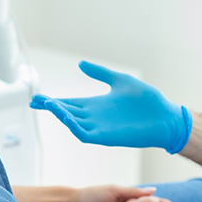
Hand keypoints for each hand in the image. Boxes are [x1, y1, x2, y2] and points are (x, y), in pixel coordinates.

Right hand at [30, 61, 192, 153]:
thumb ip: (100, 73)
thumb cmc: (146, 100)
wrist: (165, 116)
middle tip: (36, 101)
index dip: (53, 102)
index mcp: (96, 105)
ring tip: (50, 104)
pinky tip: (67, 116)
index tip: (37, 99)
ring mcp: (99, 128)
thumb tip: (81, 64)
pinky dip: (74, 127)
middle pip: (66, 113)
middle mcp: (94, 117)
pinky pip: (85, 134)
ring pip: (72, 123)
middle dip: (51, 108)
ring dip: (60, 115)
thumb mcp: (119, 80)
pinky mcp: (106, 137)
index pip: (69, 104)